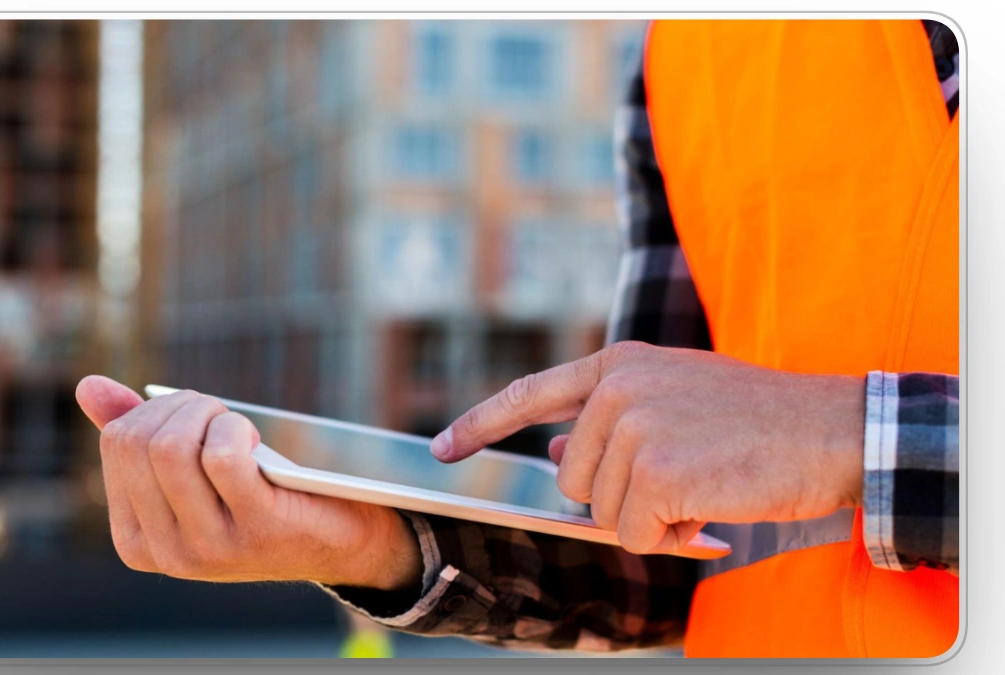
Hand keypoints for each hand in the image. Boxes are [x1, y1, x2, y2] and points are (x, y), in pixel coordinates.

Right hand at [75, 375, 421, 589]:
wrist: (337, 542)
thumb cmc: (260, 497)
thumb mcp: (195, 474)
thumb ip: (141, 436)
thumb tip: (87, 386)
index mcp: (137, 541)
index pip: (116, 445)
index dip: (155, 409)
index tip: (191, 414)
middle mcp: (166, 553)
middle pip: (140, 442)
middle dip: (179, 405)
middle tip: (216, 411)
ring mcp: (209, 548)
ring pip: (172, 448)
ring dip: (207, 412)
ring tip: (234, 422)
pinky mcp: (255, 530)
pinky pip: (223, 456)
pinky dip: (235, 429)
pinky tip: (254, 440)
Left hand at [430, 342, 865, 554]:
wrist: (832, 430)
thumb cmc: (757, 421)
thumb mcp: (675, 399)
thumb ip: (611, 419)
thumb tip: (556, 449)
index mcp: (619, 364)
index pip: (529, 393)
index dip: (480, 425)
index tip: (442, 449)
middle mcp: (617, 389)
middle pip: (571, 478)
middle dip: (620, 496)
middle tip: (683, 480)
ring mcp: (635, 428)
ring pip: (602, 512)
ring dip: (650, 517)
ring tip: (703, 486)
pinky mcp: (657, 472)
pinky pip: (634, 535)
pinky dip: (669, 538)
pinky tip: (709, 508)